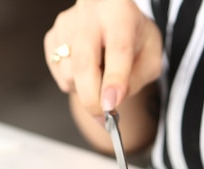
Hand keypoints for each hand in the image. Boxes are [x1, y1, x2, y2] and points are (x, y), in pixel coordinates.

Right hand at [44, 0, 161, 116]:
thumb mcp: (151, 55)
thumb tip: (112, 101)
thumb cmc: (133, 35)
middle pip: (84, 64)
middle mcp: (89, 14)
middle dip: (92, 99)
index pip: (118, 50)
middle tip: (103, 119)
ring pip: (69, 75)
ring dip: (85, 90)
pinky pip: (59, 75)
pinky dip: (74, 84)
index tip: (111, 106)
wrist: (112, 14)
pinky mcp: (52, 36)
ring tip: (100, 77)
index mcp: (120, 14)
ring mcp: (66, 25)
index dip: (114, 81)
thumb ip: (137, 79)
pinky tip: (86, 72)